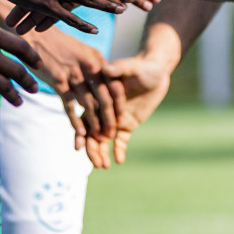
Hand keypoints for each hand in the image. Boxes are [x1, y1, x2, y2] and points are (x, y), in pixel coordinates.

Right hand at [26, 28, 118, 144]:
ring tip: (97, 138)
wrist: (37, 36)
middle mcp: (89, 67)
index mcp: (98, 59)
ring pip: (88, 106)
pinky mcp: (58, 81)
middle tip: (110, 135)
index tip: (120, 119)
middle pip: (104, 99)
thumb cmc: (61, 46)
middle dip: (109, 120)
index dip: (118, 105)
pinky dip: (76, 122)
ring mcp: (74, 75)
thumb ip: (95, 68)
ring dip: (94, 125)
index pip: (115, 87)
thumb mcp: (83, 52)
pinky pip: (70, 106)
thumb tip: (106, 85)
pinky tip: (80, 134)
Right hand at [86, 50, 175, 168]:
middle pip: (93, 132)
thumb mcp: (131, 67)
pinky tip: (119, 160)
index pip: (86, 116)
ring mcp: (115, 119)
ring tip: (104, 166)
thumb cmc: (142, 67)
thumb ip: (119, 69)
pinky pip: (121, 141)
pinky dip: (119, 150)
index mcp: (100, 97)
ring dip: (103, 153)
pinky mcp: (128, 124)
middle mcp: (105, 110)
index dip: (81, 131)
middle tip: (96, 164)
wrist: (155, 72)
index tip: (78, 146)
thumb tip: (108, 69)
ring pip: (105, 140)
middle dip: (93, 149)